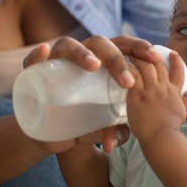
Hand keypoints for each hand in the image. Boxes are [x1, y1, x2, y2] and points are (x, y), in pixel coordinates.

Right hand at [21, 35, 157, 152]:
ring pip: (67, 45)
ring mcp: (57, 61)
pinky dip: (36, 55)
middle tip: (126, 80)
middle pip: (99, 43)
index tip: (154, 58)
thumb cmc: (89, 122)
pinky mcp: (34, 72)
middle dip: (115, 57)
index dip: (139, 46)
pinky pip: (31, 60)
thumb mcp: (106, 128)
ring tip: (93, 65)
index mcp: (105, 62)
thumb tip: (111, 143)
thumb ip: (116, 133)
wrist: (57, 135)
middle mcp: (82, 55)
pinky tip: (44, 52)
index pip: (123, 45)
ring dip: (81, 53)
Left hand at [124, 51, 186, 140]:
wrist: (161, 137)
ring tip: (132, 54)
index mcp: (175, 91)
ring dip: (139, 58)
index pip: (178, 71)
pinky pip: (133, 75)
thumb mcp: (184, 113)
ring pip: (145, 66)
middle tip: (145, 50)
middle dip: (152, 55)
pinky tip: (123, 65)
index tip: (172, 53)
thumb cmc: (171, 128)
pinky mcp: (137, 94)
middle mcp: (163, 87)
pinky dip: (128, 68)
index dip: (176, 60)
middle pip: (159, 64)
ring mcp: (150, 89)